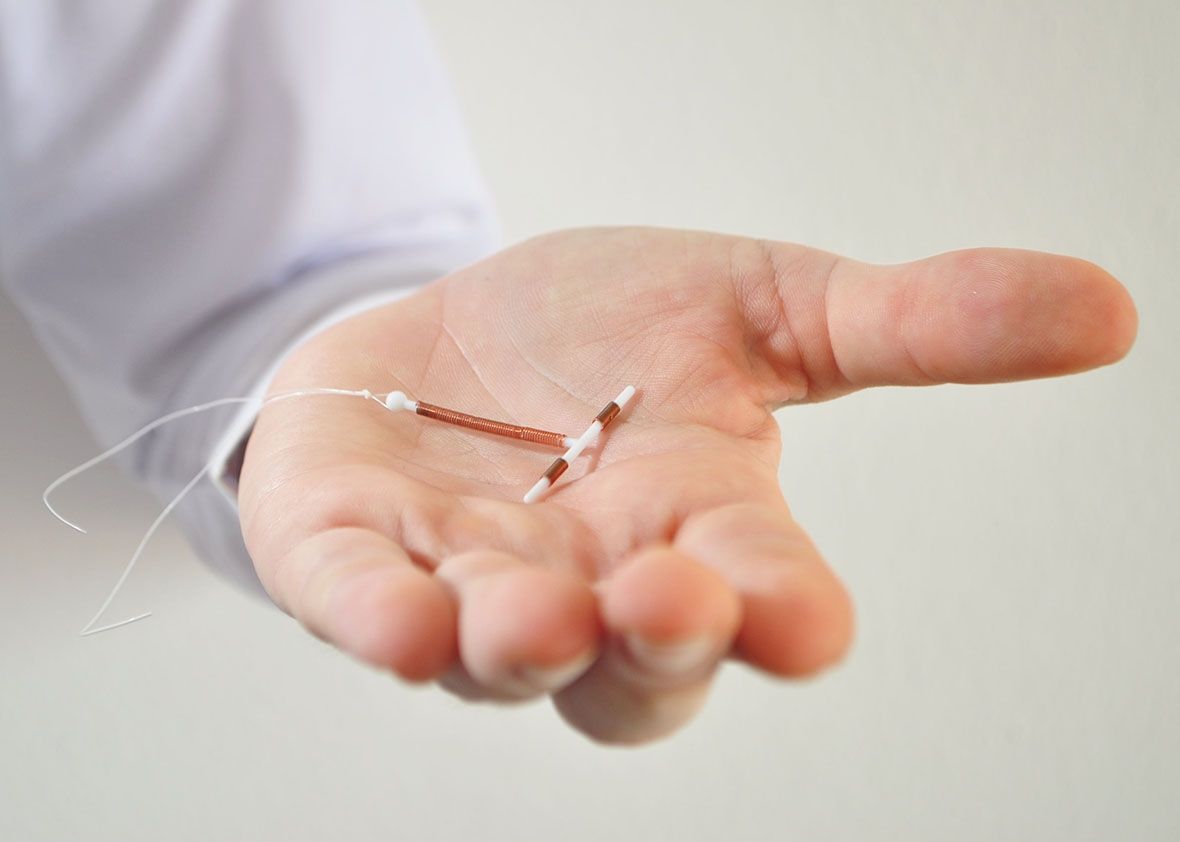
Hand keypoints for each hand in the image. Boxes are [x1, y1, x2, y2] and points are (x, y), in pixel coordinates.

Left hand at [238, 227, 1135, 743]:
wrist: (443, 333)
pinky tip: (401, 619)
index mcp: (700, 527)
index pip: (762, 595)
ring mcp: (472, 581)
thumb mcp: (760, 303)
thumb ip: (909, 324)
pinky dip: (384, 620)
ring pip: (506, 655)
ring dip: (524, 642)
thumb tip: (1104, 308)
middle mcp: (597, 581)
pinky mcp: (359, 560)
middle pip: (640, 663)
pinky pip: (369, 610)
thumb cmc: (598, 336)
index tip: (806, 619)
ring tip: (539, 612)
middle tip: (681, 598)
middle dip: (664, 641)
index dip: (783, 612)